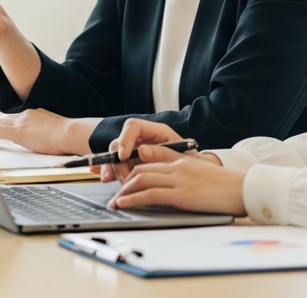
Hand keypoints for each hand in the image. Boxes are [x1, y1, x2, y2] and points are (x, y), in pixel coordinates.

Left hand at [0, 110, 95, 155]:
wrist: (70, 133)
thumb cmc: (68, 136)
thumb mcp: (55, 132)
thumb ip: (46, 133)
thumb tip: (44, 140)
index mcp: (35, 114)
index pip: (16, 118)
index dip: (6, 124)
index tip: (2, 131)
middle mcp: (26, 115)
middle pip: (3, 118)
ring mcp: (21, 121)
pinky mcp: (17, 131)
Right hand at [99, 119, 221, 182]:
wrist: (202, 180)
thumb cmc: (195, 166)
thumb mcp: (184, 159)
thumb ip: (163, 154)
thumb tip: (141, 151)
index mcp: (156, 133)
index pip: (133, 126)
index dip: (125, 139)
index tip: (123, 155)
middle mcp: (143, 140)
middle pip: (120, 142)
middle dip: (117, 160)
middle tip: (123, 178)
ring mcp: (135, 152)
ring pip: (114, 155)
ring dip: (111, 168)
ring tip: (110, 181)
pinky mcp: (131, 165)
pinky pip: (115, 165)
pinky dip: (108, 171)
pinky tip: (103, 177)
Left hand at [107, 156, 247, 215]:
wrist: (244, 189)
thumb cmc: (226, 185)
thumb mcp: (201, 172)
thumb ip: (181, 169)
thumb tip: (162, 174)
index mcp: (182, 161)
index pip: (149, 161)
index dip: (133, 171)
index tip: (123, 182)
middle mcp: (176, 167)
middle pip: (141, 169)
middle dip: (124, 182)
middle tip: (115, 194)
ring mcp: (178, 180)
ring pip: (141, 180)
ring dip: (124, 191)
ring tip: (115, 202)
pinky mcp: (180, 194)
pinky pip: (149, 194)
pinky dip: (132, 199)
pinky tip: (123, 204)